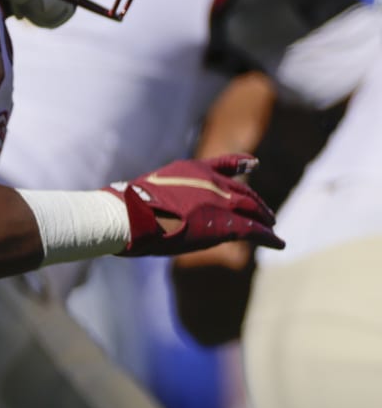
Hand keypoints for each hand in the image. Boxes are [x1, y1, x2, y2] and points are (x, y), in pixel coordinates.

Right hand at [112, 154, 282, 256]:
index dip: (241, 164)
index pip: (223, 165)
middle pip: (243, 192)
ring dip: (264, 220)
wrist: (131, 215)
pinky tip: (277, 243)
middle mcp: (211, 181)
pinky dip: (269, 237)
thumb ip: (164, 193)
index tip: (254, 164)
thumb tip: (152, 206)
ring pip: (253, 210)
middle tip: (267, 214)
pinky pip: (255, 230)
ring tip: (272, 228)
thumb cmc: (129, 207)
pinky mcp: (227, 224)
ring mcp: (221, 201)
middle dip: (256, 204)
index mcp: (192, 169)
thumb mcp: (148, 187)